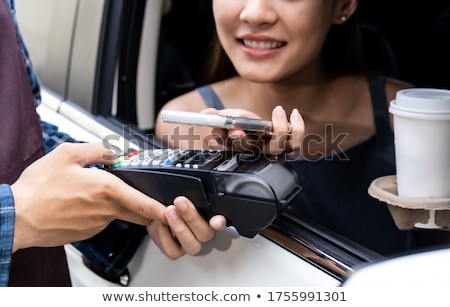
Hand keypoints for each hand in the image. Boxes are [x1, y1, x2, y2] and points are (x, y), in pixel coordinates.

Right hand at [11, 142, 166, 251]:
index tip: (174, 210)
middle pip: (136, 211)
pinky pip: (100, 220)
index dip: (162, 208)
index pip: (144, 203)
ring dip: (112, 204)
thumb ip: (97, 149)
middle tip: (141, 196)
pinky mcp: (86, 233)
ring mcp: (96, 224)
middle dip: (144, 205)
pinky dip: (97, 212)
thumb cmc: (39, 188)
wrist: (17, 217)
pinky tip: (79, 204)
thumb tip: (115, 150)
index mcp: (106, 189)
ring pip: (116, 213)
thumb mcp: (68, 154)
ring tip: (88, 193)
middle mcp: (105, 210)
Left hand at [147, 196, 226, 258]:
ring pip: (193, 246)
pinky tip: (158, 225)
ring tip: (168, 212)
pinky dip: (164, 239)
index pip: (220, 219)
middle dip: (192, 217)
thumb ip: (189, 191)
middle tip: (180, 202)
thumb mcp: (173, 188)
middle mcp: (200, 230)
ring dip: (179, 229)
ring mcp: (188, 241)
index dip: (220, 222)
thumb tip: (196, 187)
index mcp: (207, 213)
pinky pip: (174, 251)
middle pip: (206, 233)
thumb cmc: (162, 195)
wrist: (144, 205)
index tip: (215, 220)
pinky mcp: (175, 249)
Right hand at [202, 106, 304, 155]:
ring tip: (281, 111)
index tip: (235, 130)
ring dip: (283, 129)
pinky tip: (294, 114)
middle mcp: (256, 150)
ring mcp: (271, 148)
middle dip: (268, 134)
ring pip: (281, 148)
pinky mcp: (286, 144)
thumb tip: (206, 114)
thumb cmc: (238, 124)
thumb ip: (215, 116)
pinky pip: (295, 142)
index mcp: (238, 146)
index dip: (236, 140)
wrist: (253, 128)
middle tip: (272, 113)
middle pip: (261, 149)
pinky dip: (298, 128)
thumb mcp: (224, 117)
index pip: (236, 146)